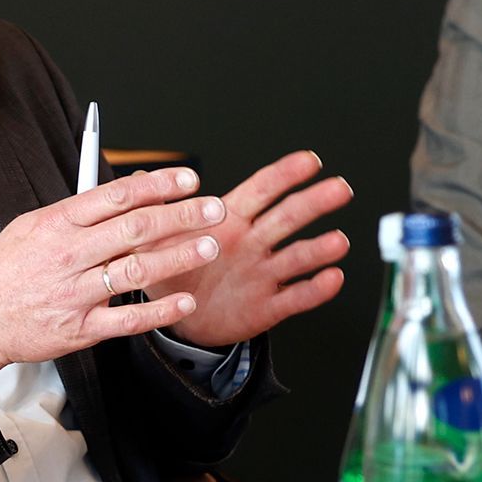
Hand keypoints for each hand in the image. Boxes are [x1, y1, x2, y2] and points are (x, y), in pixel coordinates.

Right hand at [0, 167, 226, 385]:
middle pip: (136, 227)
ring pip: (136, 269)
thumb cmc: (3, 271)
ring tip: (210, 246)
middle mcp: (69, 254)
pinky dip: (159, 311)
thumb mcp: (32, 227)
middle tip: (215, 209)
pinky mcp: (80, 328)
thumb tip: (124, 195)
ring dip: (179, 256)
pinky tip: (185, 302)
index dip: (158, 184)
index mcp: (58, 223)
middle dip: (182, 216)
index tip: (189, 179)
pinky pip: (127, 319)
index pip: (117, 196)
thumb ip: (77, 213)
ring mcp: (75, 292)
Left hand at [168, 150, 351, 348]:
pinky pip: (295, 297)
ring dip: (319, 249)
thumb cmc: (175, 273)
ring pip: (296, 257)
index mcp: (228, 221)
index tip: (309, 161)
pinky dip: (315, 289)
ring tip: (338, 241)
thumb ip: (155, 212)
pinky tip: (332, 277)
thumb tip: (142, 177)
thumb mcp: (157, 242)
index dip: (285, 175)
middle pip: (287, 218)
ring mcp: (263, 273)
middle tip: (339, 189)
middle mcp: (252, 243)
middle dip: (314, 201)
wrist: (182, 320)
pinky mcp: (268, 306)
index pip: (260, 191)